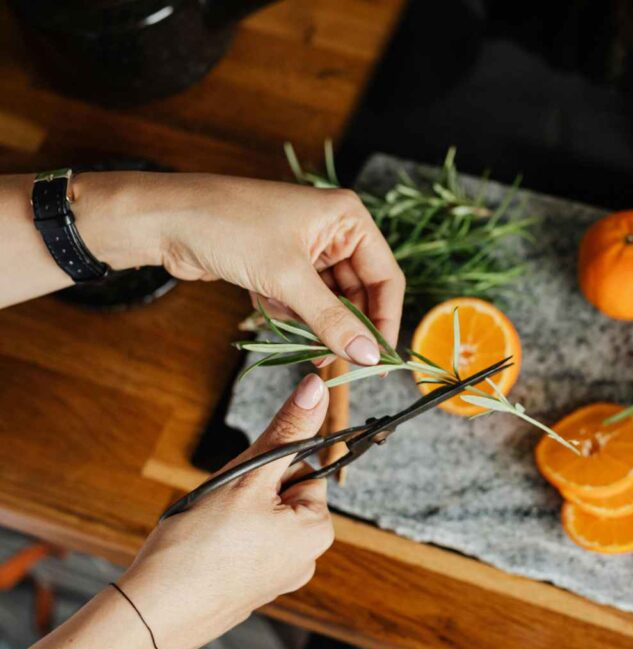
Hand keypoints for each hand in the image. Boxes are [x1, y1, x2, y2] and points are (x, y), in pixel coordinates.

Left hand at [73, 172, 404, 364]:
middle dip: (344, 327)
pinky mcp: (282, 266)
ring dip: (313, 324)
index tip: (380, 362)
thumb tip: (369, 355)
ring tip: (293, 332)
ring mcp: (308, 249)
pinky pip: (303, 303)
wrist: (163, 220)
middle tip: (333, 360)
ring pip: (330, 303)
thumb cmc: (229, 227)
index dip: (385, 321)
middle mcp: (334, 231)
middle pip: (360, 294)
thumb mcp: (287, 279)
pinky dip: (289, 315)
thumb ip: (332, 320)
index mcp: (348, 218)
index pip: (386, 278)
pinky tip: (265, 304)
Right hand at [117, 373, 334, 648]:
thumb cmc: (200, 546)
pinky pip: (242, 545)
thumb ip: (287, 430)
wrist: (151, 613)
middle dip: (248, 490)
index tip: (241, 481)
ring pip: (258, 518)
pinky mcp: (250, 590)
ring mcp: (278, 578)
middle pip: (281, 493)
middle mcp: (307, 558)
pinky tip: (201, 550)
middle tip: (219, 506)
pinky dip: (222, 539)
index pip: (304, 469)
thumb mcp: (248, 475)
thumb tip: (318, 387)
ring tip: (206, 530)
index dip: (267, 465)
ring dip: (232, 512)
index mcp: (318, 530)